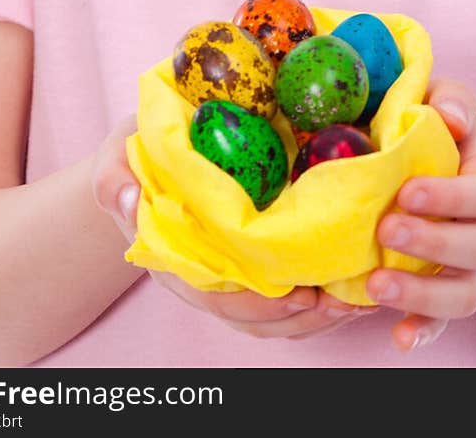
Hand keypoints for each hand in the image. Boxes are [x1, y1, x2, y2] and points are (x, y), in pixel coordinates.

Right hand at [91, 113, 374, 339]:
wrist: (141, 163)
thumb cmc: (133, 159)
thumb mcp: (115, 158)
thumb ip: (114, 177)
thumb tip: (126, 198)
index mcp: (176, 258)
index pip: (217, 297)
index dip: (259, 303)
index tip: (298, 293)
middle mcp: (206, 277)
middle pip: (257, 316)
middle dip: (302, 315)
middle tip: (346, 300)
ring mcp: (231, 276)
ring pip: (277, 316)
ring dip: (319, 314)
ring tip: (361, 299)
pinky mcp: (255, 263)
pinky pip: (288, 294)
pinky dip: (321, 297)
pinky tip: (355, 284)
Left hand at [366, 78, 475, 351]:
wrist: (451, 163)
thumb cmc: (441, 122)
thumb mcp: (450, 99)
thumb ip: (451, 100)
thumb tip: (449, 118)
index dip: (450, 197)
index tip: (407, 191)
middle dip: (432, 243)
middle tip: (385, 230)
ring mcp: (469, 264)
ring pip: (466, 293)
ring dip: (423, 294)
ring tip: (376, 285)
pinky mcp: (446, 290)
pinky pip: (444, 320)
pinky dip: (424, 331)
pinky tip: (398, 338)